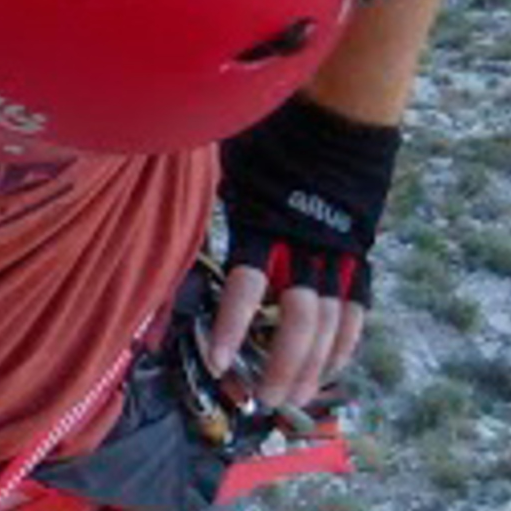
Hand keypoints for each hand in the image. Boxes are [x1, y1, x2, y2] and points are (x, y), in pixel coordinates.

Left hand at [211, 92, 403, 410]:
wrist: (342, 108)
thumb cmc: (274, 134)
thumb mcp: (228, 162)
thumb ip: (199, 193)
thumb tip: (150, 196)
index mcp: (266, 222)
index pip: (251, 284)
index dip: (235, 324)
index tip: (220, 361)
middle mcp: (305, 244)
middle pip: (299, 318)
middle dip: (281, 364)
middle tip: (259, 400)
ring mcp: (338, 252)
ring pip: (332, 322)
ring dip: (312, 367)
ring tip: (290, 401)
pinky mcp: (360, 253)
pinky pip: (357, 309)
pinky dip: (344, 344)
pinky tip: (328, 373)